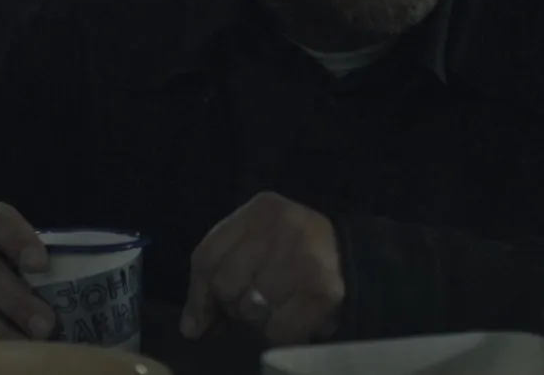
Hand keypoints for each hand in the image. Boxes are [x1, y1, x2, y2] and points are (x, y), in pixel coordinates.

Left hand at [182, 192, 344, 345]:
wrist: (352, 254)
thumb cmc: (290, 249)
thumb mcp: (252, 243)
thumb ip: (215, 276)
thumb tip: (191, 329)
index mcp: (259, 211)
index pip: (206, 256)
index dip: (198, 295)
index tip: (198, 322)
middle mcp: (280, 228)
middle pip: (225, 284)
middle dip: (232, 303)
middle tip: (251, 300)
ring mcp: (303, 259)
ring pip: (250, 310)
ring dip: (256, 318)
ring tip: (276, 303)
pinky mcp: (323, 291)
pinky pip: (278, 330)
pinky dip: (278, 332)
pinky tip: (291, 315)